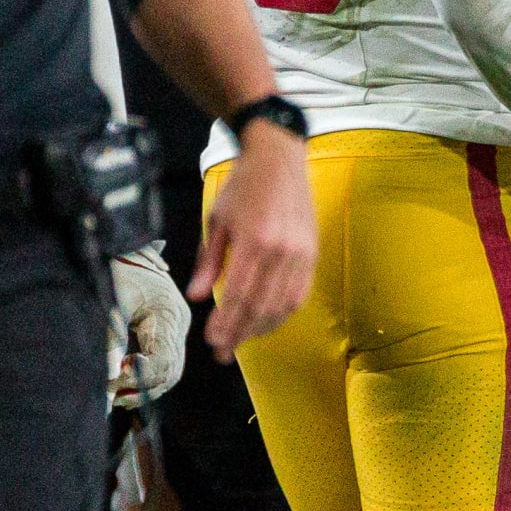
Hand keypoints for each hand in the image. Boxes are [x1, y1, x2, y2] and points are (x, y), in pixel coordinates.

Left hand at [108, 248, 190, 404]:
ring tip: (116, 395)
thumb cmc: (113, 266)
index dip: (139, 378)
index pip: (164, 362)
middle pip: (172, 371)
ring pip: (172, 371)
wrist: (118, 240)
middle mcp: (179, 321)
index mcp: (169, 313)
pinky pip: (167, 361)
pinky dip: (148, 377)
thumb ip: (110, 340)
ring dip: (146, 387)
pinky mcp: (168, 326)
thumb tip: (107, 377)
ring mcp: (177, 324)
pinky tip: (124, 381)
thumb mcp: (109, 302)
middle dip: (143, 388)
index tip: (112, 380)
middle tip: (111, 395)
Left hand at [190, 120, 316, 356]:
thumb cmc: (245, 186)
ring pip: (283, 304)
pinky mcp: (312, 252)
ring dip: (262, 327)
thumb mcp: (217, 220)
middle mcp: (283, 250)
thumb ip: (209, 261)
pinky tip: (267, 321)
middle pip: (261, 306)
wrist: (279, 159)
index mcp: (256, 240)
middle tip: (224, 351)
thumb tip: (197, 296)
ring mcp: (302, 252)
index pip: (240, 295)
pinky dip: (283, 312)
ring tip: (243, 339)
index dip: (226, 323)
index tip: (213, 341)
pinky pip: (300, 293)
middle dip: (241, 333)